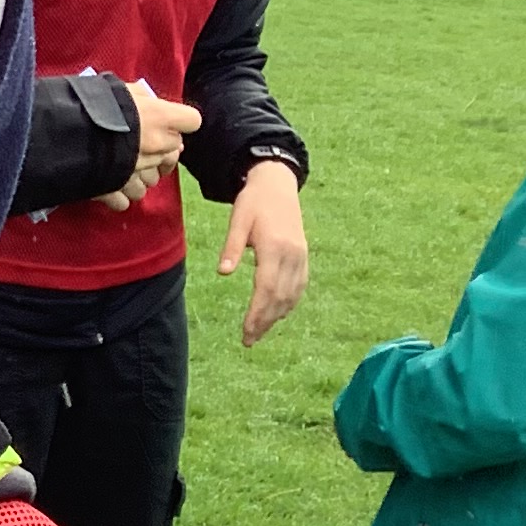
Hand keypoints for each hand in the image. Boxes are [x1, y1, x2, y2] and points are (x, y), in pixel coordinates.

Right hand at [97, 80, 199, 210]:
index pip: (192, 120)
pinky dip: (118, 195)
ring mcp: (138, 172)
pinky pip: (126, 200)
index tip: (166, 122)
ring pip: (151, 181)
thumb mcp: (117, 89)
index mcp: (159, 117)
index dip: (180, 121)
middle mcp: (155, 146)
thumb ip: (140, 96)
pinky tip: (109, 185)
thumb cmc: (90, 105)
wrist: (61, 132)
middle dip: (160, 150)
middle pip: (172, 152)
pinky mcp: (117, 191)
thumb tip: (149, 101)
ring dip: (140, 176)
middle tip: (139, 143)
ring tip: (121, 166)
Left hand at [219, 158, 308, 343]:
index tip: (246, 332)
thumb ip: (231, 246)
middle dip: (264, 322)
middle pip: (280, 297)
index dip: (257, 314)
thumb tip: (222, 272)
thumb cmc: (253, 202)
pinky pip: (299, 286)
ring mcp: (300, 256)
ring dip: (276, 316)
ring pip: (292, 295)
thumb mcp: (238, 220)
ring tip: (259, 333)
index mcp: (274, 247)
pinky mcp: (303, 256)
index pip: (266, 289)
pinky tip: (277, 315)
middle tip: (248, 341)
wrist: (278, 184)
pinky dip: (289, 303)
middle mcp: (292, 254)